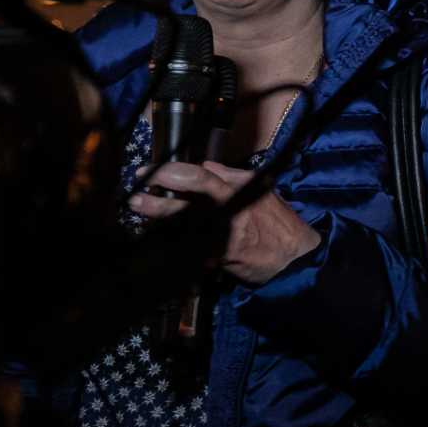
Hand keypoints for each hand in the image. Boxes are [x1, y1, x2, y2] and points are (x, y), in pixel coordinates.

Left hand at [130, 160, 320, 285]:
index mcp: (235, 193)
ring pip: (181, 230)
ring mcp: (219, 240)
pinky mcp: (216, 261)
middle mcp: (224, 214)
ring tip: (140, 216)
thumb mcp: (260, 188)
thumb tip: (205, 165)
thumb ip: (231, 175)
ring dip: (158, 225)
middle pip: (183, 206)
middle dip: (155, 203)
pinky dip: (172, 246)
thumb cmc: (277, 220)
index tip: (150, 171)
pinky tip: (156, 242)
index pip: (199, 177)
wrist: (293, 257)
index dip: (171, 173)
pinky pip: (189, 252)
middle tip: (134, 198)